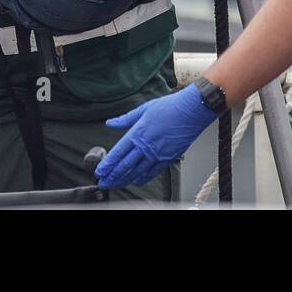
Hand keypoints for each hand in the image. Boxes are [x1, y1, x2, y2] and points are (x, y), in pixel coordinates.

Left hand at [94, 85, 219, 189]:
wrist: (191, 111)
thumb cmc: (169, 107)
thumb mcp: (143, 109)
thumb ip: (125, 119)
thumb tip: (110, 123)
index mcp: (137, 133)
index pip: (118, 153)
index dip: (107, 164)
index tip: (99, 172)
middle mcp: (145, 146)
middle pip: (125, 166)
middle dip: (112, 176)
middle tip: (103, 183)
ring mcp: (157, 154)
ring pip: (137, 172)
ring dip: (124, 179)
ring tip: (115, 185)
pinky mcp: (168, 158)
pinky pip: (152, 172)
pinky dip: (142, 178)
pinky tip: (135, 181)